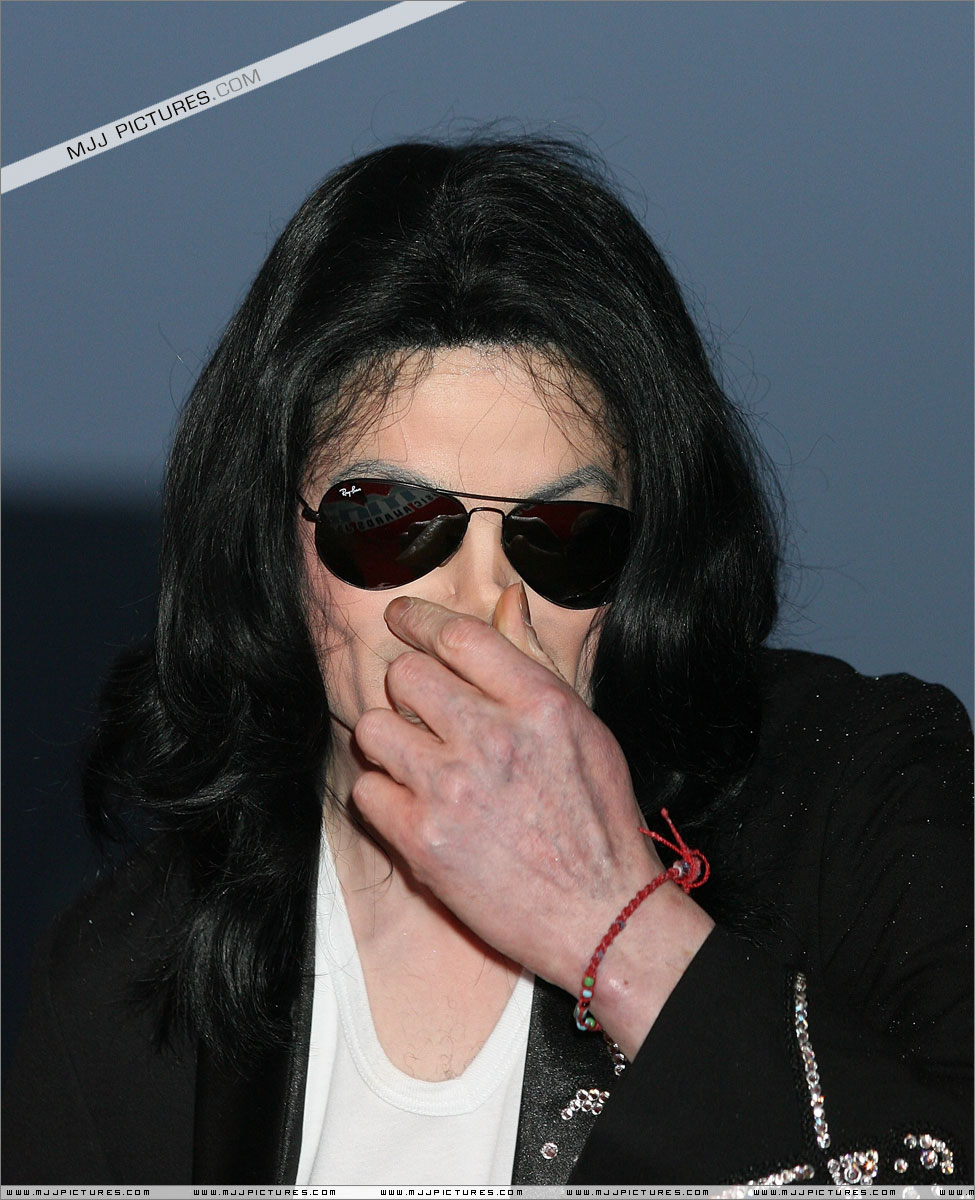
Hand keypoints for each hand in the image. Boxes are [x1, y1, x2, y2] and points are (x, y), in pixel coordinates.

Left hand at [351, 583, 667, 996]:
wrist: (600, 914)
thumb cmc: (597, 820)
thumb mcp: (583, 727)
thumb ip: (535, 662)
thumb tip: (506, 600)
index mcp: (540, 703)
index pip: (457, 635)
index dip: (418, 619)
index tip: (402, 617)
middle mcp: (493, 738)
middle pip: (406, 675)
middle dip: (407, 686)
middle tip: (421, 709)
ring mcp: (453, 789)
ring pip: (374, 728)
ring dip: (390, 740)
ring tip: (417, 761)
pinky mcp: (423, 840)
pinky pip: (368, 791)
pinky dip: (385, 797)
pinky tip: (416, 807)